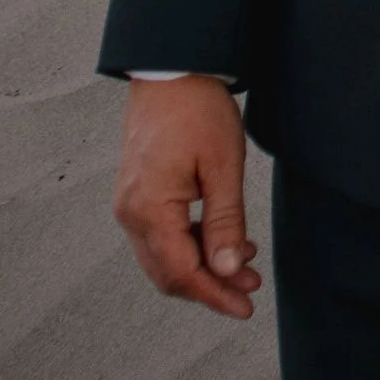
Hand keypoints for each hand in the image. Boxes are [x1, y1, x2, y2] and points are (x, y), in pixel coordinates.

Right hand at [113, 75, 260, 317]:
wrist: (170, 70)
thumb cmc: (197, 110)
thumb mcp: (223, 167)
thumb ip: (225, 222)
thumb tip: (229, 270)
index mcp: (149, 209)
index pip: (181, 272)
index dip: (214, 295)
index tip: (244, 308)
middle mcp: (130, 213)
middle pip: (168, 273)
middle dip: (210, 286)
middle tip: (250, 289)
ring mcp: (129, 204)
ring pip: (163, 258)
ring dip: (202, 266)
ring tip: (244, 263)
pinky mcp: (137, 195)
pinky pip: (160, 236)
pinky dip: (190, 245)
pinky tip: (222, 239)